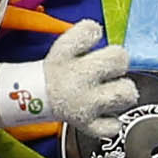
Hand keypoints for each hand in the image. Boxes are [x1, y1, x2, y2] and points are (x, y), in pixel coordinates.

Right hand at [44, 20, 138, 141]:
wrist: (30, 101)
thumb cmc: (58, 73)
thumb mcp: (64, 49)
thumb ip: (87, 39)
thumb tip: (112, 41)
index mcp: (65, 54)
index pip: (90, 31)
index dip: (94, 33)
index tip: (91, 39)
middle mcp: (75, 78)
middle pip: (119, 59)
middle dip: (119, 62)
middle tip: (109, 69)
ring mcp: (83, 104)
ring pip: (126, 93)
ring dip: (123, 92)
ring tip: (110, 91)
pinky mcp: (87, 125)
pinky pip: (113, 126)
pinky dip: (112, 123)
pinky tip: (103, 114)